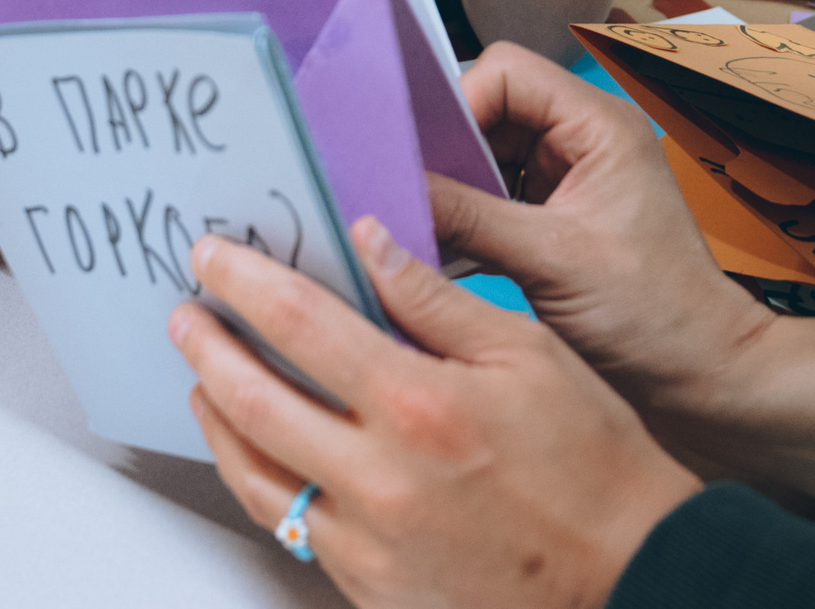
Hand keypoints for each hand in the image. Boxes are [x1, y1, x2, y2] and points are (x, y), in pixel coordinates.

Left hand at [174, 217, 701, 608]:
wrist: (629, 578)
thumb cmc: (593, 466)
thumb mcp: (530, 354)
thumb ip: (437, 300)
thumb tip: (371, 241)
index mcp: (419, 407)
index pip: (301, 326)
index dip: (246, 284)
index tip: (214, 259)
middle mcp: (380, 480)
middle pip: (254, 402)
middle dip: (207, 350)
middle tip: (185, 316)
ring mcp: (369, 545)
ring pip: (256, 475)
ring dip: (217, 420)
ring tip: (203, 382)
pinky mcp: (370, 589)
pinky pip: (292, 528)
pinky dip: (262, 481)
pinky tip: (260, 454)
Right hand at [433, 49, 814, 518]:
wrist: (699, 379)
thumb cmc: (655, 315)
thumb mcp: (553, 260)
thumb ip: (469, 218)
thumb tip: (395, 192)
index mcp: (597, 126)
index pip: (507, 72)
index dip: (459, 103)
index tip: (422, 155)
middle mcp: (580, 142)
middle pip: (487, 111)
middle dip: (445, 150)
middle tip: (404, 190)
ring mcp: (564, 182)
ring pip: (481, 158)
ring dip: (449, 189)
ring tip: (415, 222)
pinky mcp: (549, 223)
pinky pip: (487, 200)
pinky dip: (460, 220)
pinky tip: (435, 249)